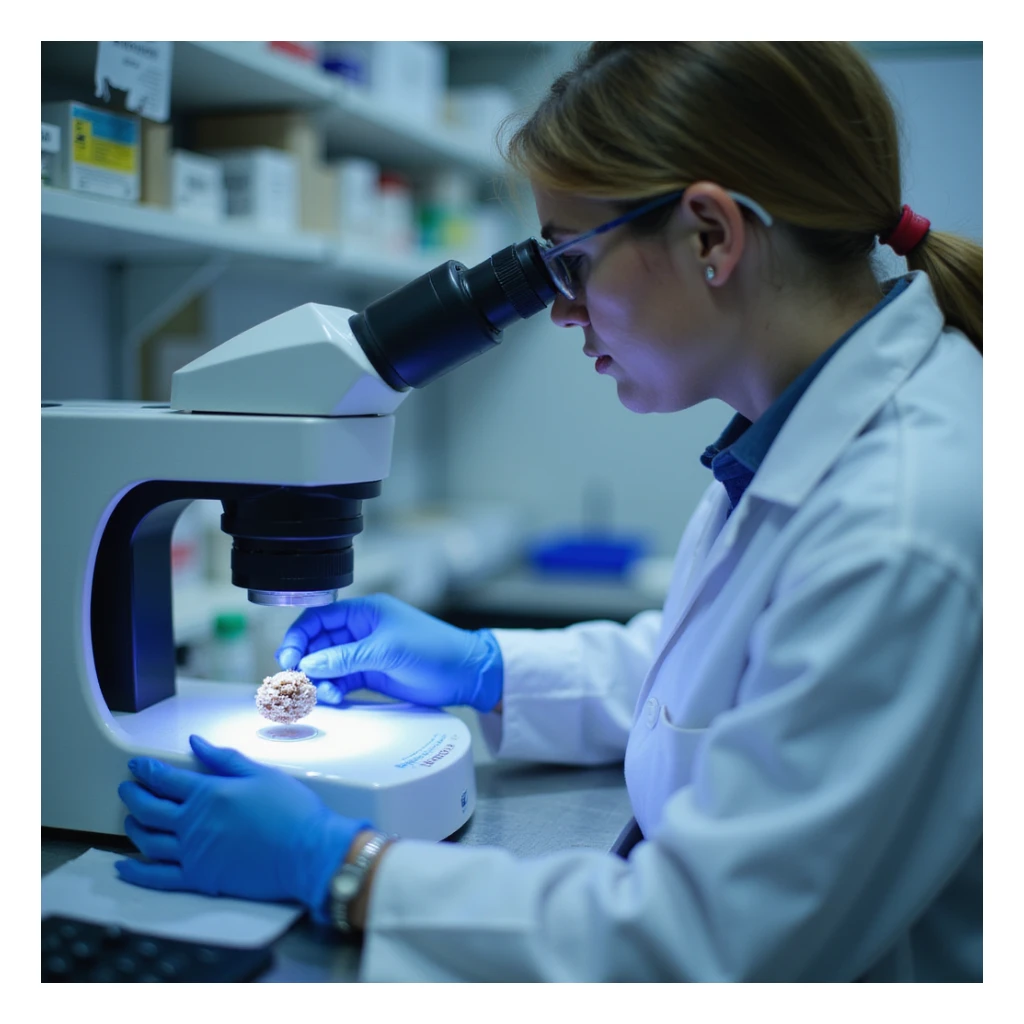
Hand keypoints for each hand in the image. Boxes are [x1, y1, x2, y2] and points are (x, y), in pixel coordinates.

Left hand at [115, 735, 371, 919]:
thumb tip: (196, 744)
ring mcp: (193, 854)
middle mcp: (194, 824)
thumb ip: (224, 759)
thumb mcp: (261, 773)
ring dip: (134, 827)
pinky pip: (158, 878)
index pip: (165, 779)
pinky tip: (126, 866)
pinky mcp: (199, 879)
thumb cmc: (292, 810)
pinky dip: (137, 873)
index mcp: (209, 793)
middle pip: (149, 808)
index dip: (146, 770)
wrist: (308, 852)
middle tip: (127, 788)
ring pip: (149, 841)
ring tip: (131, 818)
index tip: (136, 766)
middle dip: (133, 795)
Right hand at [275, 593, 502, 712]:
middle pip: (318, 644)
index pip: (318, 619)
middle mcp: (361, 630)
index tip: (289, 659)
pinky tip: (335, 699)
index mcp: (364, 612)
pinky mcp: (371, 674)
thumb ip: (345, 658)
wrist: (465, 674)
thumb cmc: (433, 651)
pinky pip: (341, 681)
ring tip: (324, 695)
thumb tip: (307, 663)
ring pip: (327, 665)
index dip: (299, 637)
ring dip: (319, 680)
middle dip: (306, 663)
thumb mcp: (387, 651)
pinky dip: (334, 690)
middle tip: (298, 684)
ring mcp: (365, 653)